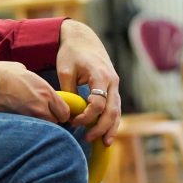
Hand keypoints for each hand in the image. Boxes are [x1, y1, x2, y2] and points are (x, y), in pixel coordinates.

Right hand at [0, 60, 69, 121]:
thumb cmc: (3, 73)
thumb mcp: (24, 70)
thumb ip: (34, 80)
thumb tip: (33, 82)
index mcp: (46, 92)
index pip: (65, 112)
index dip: (61, 112)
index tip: (56, 111)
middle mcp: (42, 106)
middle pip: (56, 122)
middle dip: (52, 119)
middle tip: (44, 115)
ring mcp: (30, 117)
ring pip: (44, 127)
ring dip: (41, 124)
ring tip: (32, 118)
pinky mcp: (19, 123)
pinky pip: (30, 128)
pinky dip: (29, 127)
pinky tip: (22, 120)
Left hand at [57, 19, 120, 144]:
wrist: (83, 38)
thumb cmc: (71, 53)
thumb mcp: (65, 70)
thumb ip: (69, 92)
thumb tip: (69, 113)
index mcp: (100, 75)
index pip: (98, 103)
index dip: (86, 116)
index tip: (73, 120)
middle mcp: (112, 81)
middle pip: (112, 110)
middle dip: (102, 127)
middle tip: (89, 139)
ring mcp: (115, 84)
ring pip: (117, 110)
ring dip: (111, 127)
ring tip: (105, 143)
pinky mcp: (112, 87)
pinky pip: (115, 107)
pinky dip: (112, 120)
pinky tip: (106, 133)